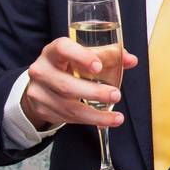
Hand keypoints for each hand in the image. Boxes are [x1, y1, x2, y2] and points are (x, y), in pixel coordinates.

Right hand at [20, 37, 137, 129]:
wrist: (43, 84)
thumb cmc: (69, 65)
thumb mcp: (84, 56)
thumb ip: (108, 56)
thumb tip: (131, 60)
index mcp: (53, 51)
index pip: (62, 48)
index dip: (81, 57)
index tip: (98, 67)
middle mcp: (42, 70)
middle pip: (66, 84)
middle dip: (94, 92)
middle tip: (116, 95)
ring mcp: (38, 91)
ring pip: (68, 106)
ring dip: (95, 114)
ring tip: (117, 117)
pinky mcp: (42, 109)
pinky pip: (67, 118)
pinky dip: (89, 120)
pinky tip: (104, 121)